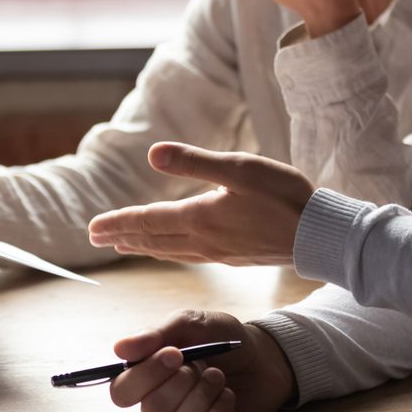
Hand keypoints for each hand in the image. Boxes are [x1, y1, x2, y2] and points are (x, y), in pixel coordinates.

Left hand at [88, 142, 313, 264]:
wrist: (319, 235)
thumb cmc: (283, 196)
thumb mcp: (238, 169)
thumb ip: (194, 162)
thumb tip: (153, 153)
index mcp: (200, 218)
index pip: (148, 222)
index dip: (118, 222)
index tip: (92, 227)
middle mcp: (204, 241)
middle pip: (153, 240)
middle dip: (123, 236)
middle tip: (96, 236)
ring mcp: (219, 253)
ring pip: (170, 251)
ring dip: (144, 246)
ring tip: (125, 244)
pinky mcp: (235, 257)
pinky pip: (189, 257)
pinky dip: (168, 252)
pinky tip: (173, 249)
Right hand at [109, 309, 294, 411]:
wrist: (263, 353)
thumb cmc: (221, 336)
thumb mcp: (191, 323)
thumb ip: (156, 334)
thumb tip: (119, 348)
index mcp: (149, 374)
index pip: (122, 391)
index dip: (144, 376)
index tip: (174, 354)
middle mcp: (162, 402)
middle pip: (150, 410)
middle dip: (180, 385)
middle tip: (201, 365)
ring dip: (202, 398)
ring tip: (218, 378)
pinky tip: (229, 396)